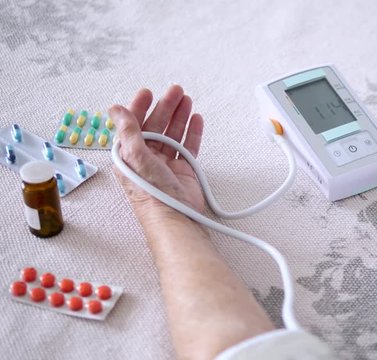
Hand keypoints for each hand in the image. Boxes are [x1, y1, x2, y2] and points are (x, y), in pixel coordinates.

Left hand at [110, 85, 205, 222]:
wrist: (175, 216)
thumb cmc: (151, 194)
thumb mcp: (135, 158)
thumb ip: (128, 131)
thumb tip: (116, 109)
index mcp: (129, 155)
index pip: (133, 125)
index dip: (140, 107)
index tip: (148, 92)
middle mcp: (147, 158)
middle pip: (156, 126)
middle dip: (165, 107)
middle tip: (176, 91)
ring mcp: (166, 164)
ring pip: (173, 134)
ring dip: (179, 116)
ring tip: (187, 100)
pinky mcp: (184, 170)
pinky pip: (188, 146)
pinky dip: (193, 132)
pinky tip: (196, 119)